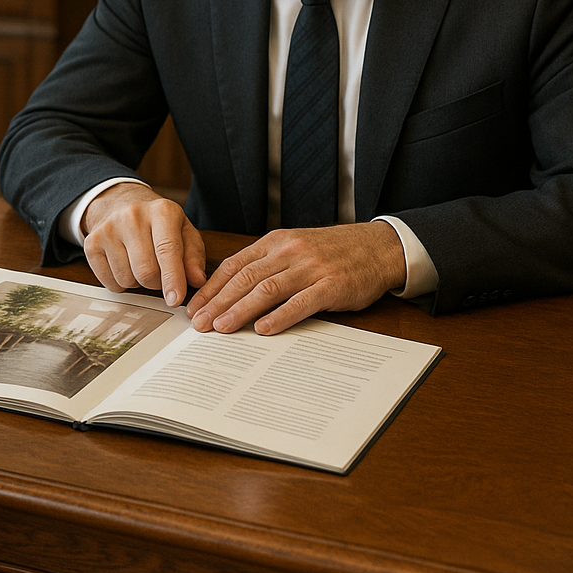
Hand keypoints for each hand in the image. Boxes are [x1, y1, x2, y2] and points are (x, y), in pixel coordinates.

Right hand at [81, 184, 206, 305]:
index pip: (167, 249)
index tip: (175, 299)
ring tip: (140, 264)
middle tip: (159, 275)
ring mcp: (108, 229)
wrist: (120, 203)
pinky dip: (121, 283)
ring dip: (138, 283)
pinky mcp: (91, 243)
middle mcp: (133, 216)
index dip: (172, 278)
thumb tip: (198, 280)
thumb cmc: (158, 224)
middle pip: (146, 271)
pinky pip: (109, 283)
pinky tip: (125, 265)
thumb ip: (193, 257)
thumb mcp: (184, 232)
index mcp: (162, 211)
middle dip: (156, 283)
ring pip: (127, 279)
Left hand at [186, 221, 405, 334]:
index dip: (211, 287)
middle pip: (245, 278)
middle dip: (217, 302)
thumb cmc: (333, 252)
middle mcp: (290, 252)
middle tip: (199, 323)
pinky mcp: (332, 286)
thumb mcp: (295, 248)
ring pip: (267, 290)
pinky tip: (263, 330)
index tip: (194, 306)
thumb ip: (267, 265)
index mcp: (276, 242)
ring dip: (240, 311)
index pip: (235, 265)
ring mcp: (311, 268)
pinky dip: (280, 317)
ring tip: (221, 328)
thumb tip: (231, 293)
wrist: (379, 247)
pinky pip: (301, 303)